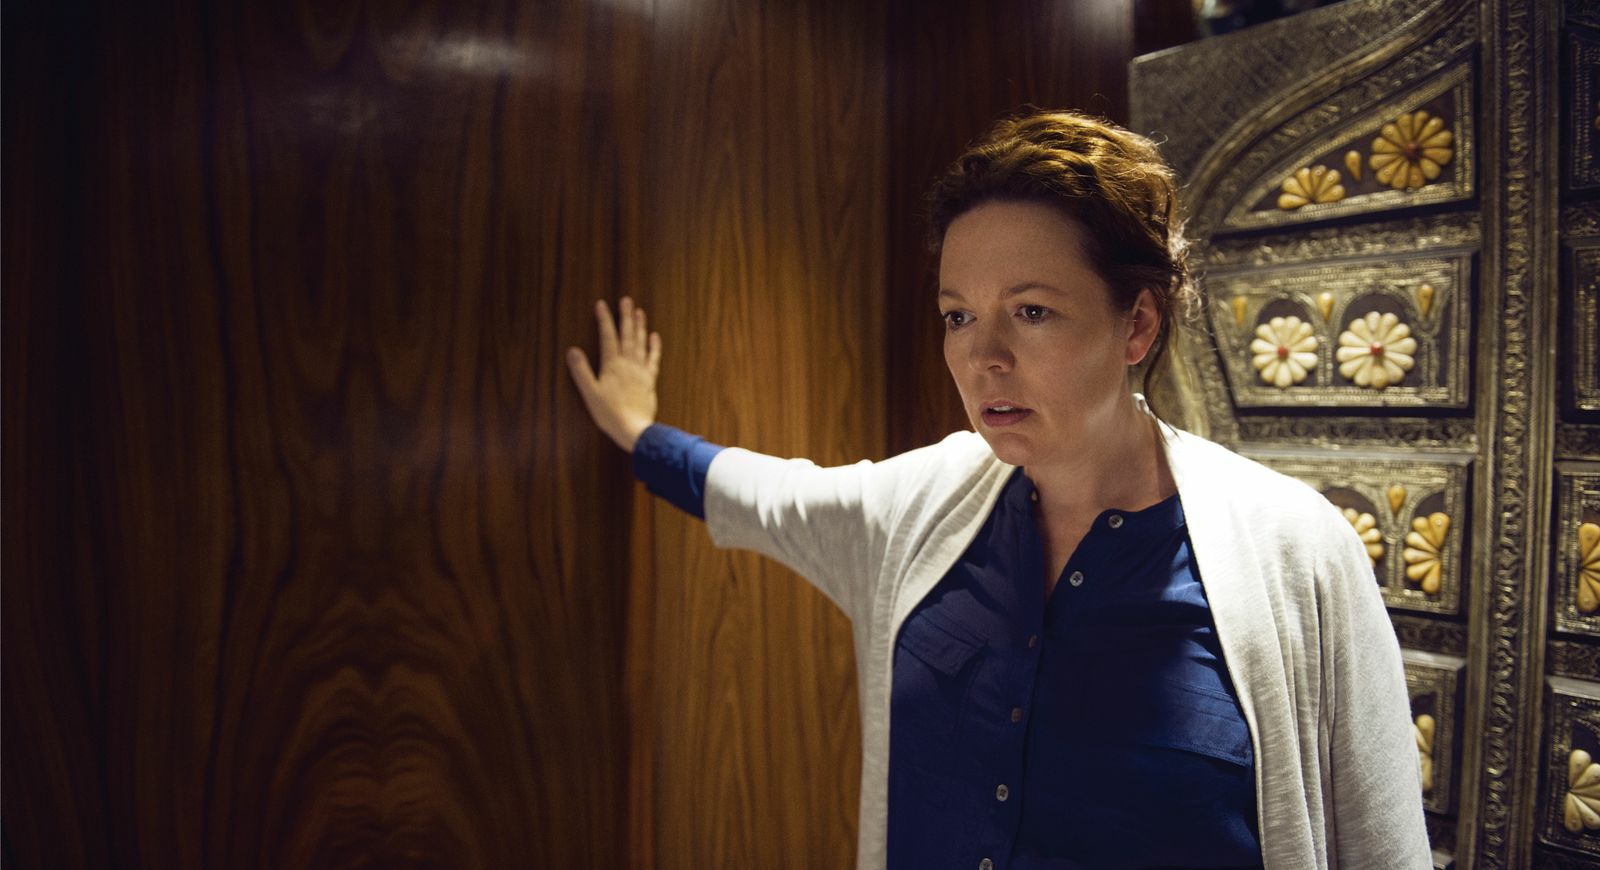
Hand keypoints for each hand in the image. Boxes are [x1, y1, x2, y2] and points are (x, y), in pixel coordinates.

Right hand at [566, 297, 660, 451]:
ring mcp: (641, 371)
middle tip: (627, 300)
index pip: (607, 336)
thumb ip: (581, 371)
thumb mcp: (590, 393)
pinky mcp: (649, 380)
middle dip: (626, 316)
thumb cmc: (609, 413)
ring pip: (641, 343)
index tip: (601, 304)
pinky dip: (654, 347)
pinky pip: (653, 359)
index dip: (604, 319)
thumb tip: (572, 351)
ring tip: (640, 312)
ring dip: (640, 326)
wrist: (634, 429)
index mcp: (612, 365)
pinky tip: (654, 337)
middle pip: (627, 335)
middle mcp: (628, 363)